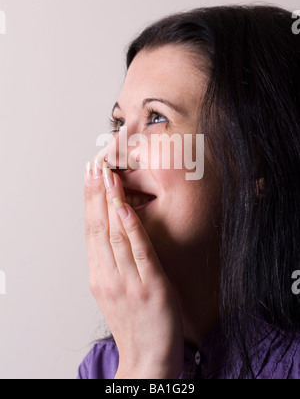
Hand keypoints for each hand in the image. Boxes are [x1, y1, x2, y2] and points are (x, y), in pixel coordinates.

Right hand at [84, 158, 183, 378]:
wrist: (148, 358)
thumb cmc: (135, 323)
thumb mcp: (114, 291)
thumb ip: (111, 262)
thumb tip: (112, 232)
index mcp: (99, 275)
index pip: (90, 231)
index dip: (89, 202)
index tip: (88, 177)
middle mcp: (108, 276)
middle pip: (98, 227)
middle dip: (96, 194)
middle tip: (93, 166)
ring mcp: (128, 280)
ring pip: (115, 234)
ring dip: (111, 202)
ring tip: (108, 175)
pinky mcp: (151, 285)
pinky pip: (139, 250)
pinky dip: (131, 227)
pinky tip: (125, 206)